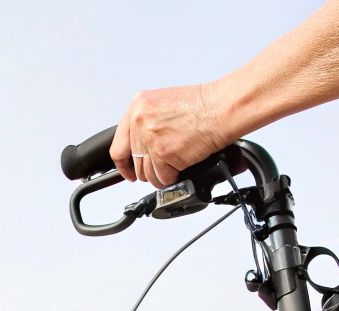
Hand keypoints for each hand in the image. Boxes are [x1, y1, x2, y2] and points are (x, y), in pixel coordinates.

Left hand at [111, 84, 228, 188]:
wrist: (220, 108)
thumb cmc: (202, 106)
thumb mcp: (164, 104)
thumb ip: (148, 123)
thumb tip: (142, 146)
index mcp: (137, 107)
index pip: (119, 145)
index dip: (124, 164)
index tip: (129, 172)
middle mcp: (140, 121)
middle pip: (135, 163)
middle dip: (149, 170)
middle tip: (163, 167)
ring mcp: (150, 138)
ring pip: (148, 174)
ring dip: (162, 176)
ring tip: (176, 165)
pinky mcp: (163, 153)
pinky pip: (163, 178)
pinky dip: (173, 177)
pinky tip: (183, 166)